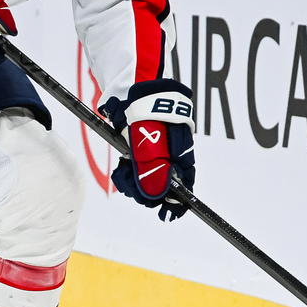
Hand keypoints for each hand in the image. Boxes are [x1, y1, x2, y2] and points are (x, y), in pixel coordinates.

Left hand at [99, 79, 195, 220]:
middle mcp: (170, 155)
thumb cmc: (145, 111)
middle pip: (164, 185)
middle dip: (148, 192)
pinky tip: (121, 171)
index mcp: (181, 151)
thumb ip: (152, 168)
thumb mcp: (148, 141)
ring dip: (134, 183)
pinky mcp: (140, 151)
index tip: (168, 215)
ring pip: (148, 179)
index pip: (185, 183)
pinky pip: (137, 171)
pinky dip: (128, 174)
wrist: (130, 90)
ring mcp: (155, 153)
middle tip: (132, 190)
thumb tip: (156, 195)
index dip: (178, 202)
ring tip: (123, 176)